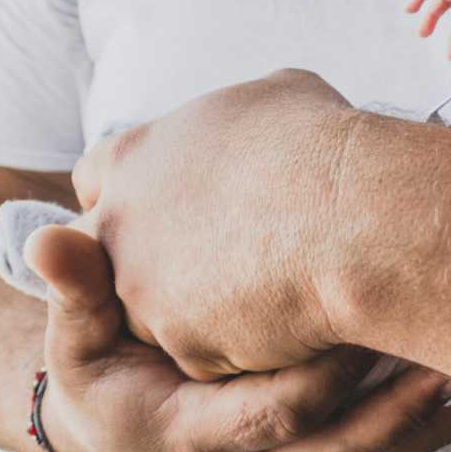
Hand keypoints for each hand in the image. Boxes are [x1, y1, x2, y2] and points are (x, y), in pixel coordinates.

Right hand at [25, 223, 450, 451]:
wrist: (113, 429)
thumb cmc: (97, 373)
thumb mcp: (73, 338)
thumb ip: (75, 290)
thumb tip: (54, 238)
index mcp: (194, 432)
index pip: (272, 407)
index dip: (322, 369)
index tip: (367, 316)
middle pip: (341, 445)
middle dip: (402, 405)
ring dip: (432, 418)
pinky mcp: (314, 447)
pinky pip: (380, 447)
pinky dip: (429, 424)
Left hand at [70, 69, 362, 380]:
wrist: (354, 215)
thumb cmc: (322, 144)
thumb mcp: (276, 95)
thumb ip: (241, 117)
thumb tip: (264, 122)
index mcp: (135, 155)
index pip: (96, 178)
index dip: (137, 193)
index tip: (176, 206)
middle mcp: (122, 224)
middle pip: (115, 255)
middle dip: (153, 261)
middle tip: (219, 260)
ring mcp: (146, 291)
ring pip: (157, 315)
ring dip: (198, 311)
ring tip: (266, 295)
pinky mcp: (184, 346)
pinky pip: (208, 356)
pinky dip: (243, 347)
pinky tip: (287, 324)